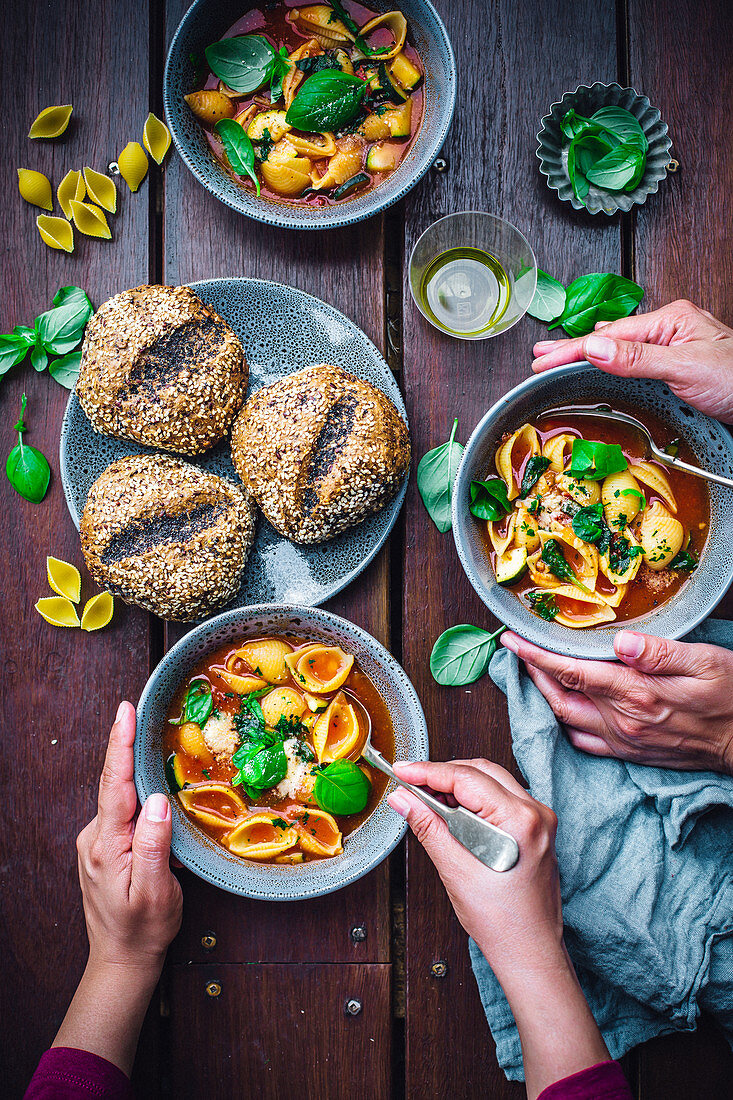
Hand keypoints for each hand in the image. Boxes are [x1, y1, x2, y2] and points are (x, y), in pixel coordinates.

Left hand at [53, 701, 181, 1074]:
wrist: (121, 960)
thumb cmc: (143, 930)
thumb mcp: (155, 891)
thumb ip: (155, 845)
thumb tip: (159, 801)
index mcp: (106, 845)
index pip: (114, 784)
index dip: (120, 744)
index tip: (125, 711)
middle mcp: (95, 837)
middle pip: (115, 783)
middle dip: (127, 745)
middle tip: (140, 711)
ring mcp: (97, 841)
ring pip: (121, 797)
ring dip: (137, 772)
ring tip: (153, 741)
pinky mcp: (105, 846)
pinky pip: (124, 811)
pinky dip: (139, 795)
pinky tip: (155, 789)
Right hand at [388, 760, 609, 1098]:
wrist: (531, 953)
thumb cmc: (502, 923)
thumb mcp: (456, 872)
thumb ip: (428, 828)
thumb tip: (403, 799)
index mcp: (521, 820)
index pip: (466, 778)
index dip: (428, 772)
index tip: (402, 771)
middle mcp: (537, 812)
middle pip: (482, 772)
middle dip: (443, 774)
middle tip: (410, 784)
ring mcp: (541, 820)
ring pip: (492, 781)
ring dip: (459, 785)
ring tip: (427, 798)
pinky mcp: (538, 829)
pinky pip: (502, 798)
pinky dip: (475, 799)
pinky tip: (453, 811)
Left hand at [502, 630, 732, 774]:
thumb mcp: (706, 662)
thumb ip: (660, 652)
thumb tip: (620, 641)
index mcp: (637, 695)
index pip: (572, 673)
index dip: (537, 656)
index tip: (513, 640)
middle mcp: (624, 723)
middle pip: (559, 698)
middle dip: (532, 674)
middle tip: (515, 651)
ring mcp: (625, 742)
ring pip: (567, 721)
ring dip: (545, 697)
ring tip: (533, 673)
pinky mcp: (631, 753)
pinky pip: (584, 742)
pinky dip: (565, 723)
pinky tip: (562, 707)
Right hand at [531, 299, 732, 423]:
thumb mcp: (684, 368)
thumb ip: (637, 358)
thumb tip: (594, 348)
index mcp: (669, 321)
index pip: (608, 337)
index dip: (571, 350)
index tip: (542, 362)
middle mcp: (671, 330)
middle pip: (611, 337)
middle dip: (572, 346)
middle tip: (539, 356)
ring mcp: (676, 346)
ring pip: (623, 345)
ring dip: (591, 352)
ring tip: (563, 354)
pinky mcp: (681, 366)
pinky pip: (637, 357)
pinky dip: (615, 359)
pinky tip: (609, 358)